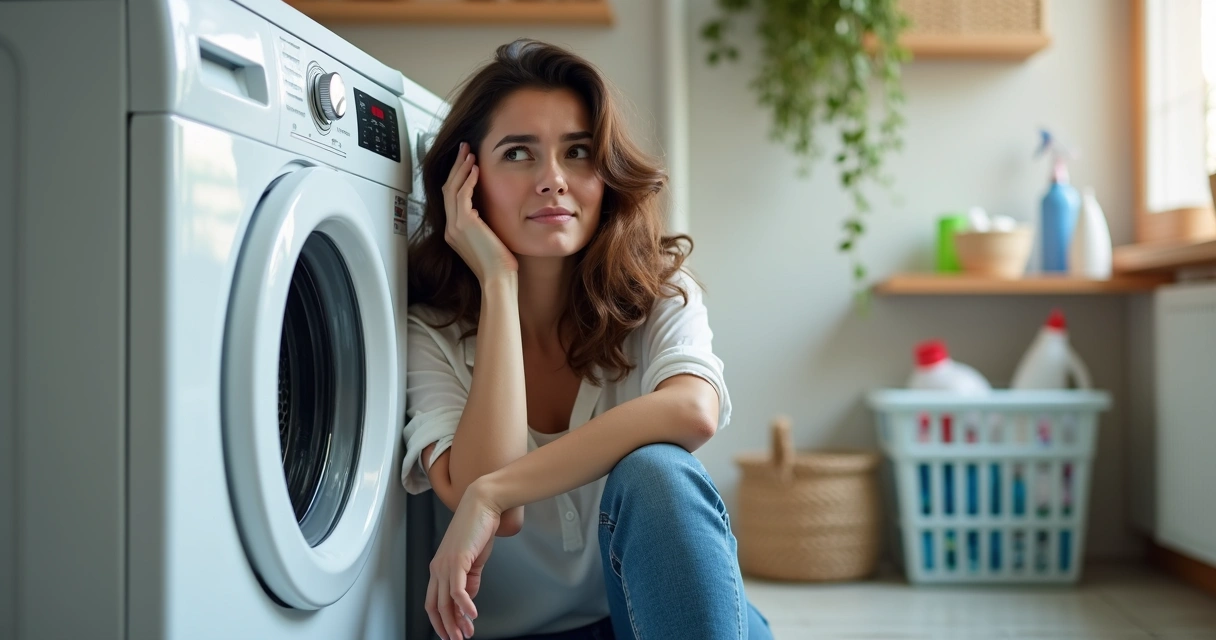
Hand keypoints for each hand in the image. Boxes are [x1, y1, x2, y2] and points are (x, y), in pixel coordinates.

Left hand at [426, 480, 501, 639]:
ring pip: (445, 602)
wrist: (483, 505)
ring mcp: (445, 564)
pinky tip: (473, 615)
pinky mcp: (457, 561)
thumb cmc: (478, 528)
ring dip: (457, 621)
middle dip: (447, 627)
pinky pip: (457, 590)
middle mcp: (437, 568)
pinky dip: (465, 606)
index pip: (433, 602)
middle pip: (436, 606)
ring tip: (466, 634)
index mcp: (439, 567)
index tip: (451, 634)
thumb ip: (469, 580)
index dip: (440, 621)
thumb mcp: (473, 560)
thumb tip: (467, 600)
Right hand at [442, 142, 517, 282]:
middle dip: (456, 166)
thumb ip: (484, 225)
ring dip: (461, 168)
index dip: (457, 177)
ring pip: (452, 188)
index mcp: (454, 232)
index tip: (466, 163)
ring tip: (470, 153)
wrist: (497, 279)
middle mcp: (450, 228)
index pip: (451, 198)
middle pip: (447, 188)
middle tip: (464, 149)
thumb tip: (488, 211)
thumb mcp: (489, 239)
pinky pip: (462, 195)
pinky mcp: (463, 224)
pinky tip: (476, 169)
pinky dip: (468, 180)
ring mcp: (454, 226)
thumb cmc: (499, 265)